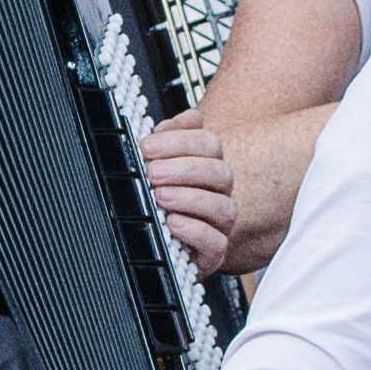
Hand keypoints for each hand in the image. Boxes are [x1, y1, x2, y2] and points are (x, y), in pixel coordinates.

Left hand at [140, 116, 235, 270]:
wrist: (160, 243)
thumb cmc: (161, 200)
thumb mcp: (160, 162)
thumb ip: (171, 137)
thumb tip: (189, 117)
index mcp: (208, 165)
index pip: (209, 143)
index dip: (179, 141)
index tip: (147, 146)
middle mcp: (219, 192)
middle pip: (219, 172)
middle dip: (183, 168)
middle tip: (152, 172)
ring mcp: (219, 223)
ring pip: (223, 207)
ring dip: (189, 198)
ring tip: (160, 196)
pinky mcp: (213, 252)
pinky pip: (216, 242)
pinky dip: (194, 231)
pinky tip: (173, 222)